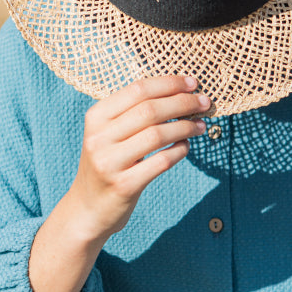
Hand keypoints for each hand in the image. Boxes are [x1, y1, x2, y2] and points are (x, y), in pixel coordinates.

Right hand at [69, 74, 209, 240]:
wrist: (87, 209)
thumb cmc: (107, 165)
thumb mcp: (108, 134)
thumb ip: (133, 114)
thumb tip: (178, 92)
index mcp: (96, 117)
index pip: (138, 90)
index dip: (169, 83)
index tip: (192, 83)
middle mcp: (99, 138)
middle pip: (150, 110)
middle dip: (183, 103)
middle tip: (204, 103)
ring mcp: (109, 163)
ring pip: (157, 134)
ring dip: (185, 127)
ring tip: (200, 126)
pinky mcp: (124, 185)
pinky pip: (161, 162)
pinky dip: (179, 151)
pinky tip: (186, 146)